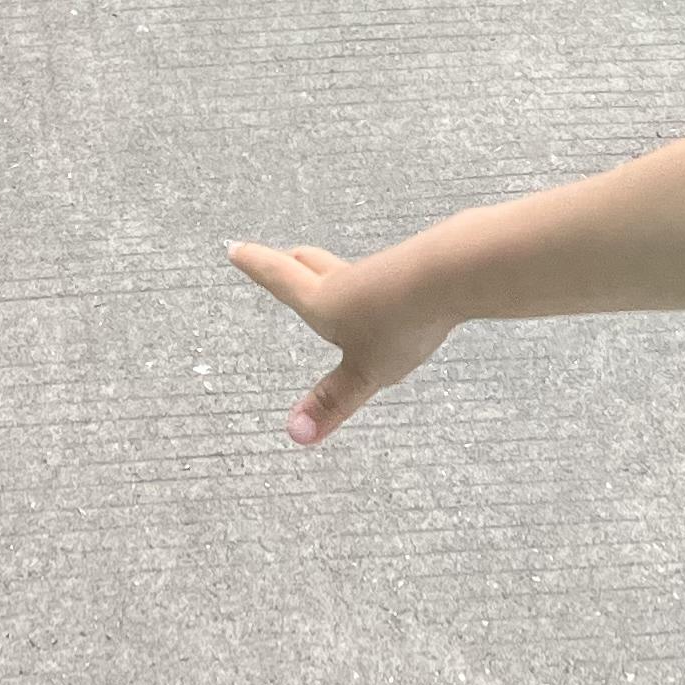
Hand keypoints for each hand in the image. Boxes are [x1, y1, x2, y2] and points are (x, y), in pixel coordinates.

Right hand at [228, 241, 453, 444]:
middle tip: (276, 260)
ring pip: (346, 269)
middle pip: (309, 264)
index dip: (255, 265)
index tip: (235, 248)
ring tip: (330, 284)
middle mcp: (345, 279)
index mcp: (322, 300)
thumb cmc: (399, 323)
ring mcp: (381, 271)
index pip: (279, 279)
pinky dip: (372, 283)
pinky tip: (388, 296)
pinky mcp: (411, 270)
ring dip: (329, 272)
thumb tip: (295, 435)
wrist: (449, 274)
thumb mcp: (364, 372)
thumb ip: (333, 402)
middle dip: (288, 264)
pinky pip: (383, 276)